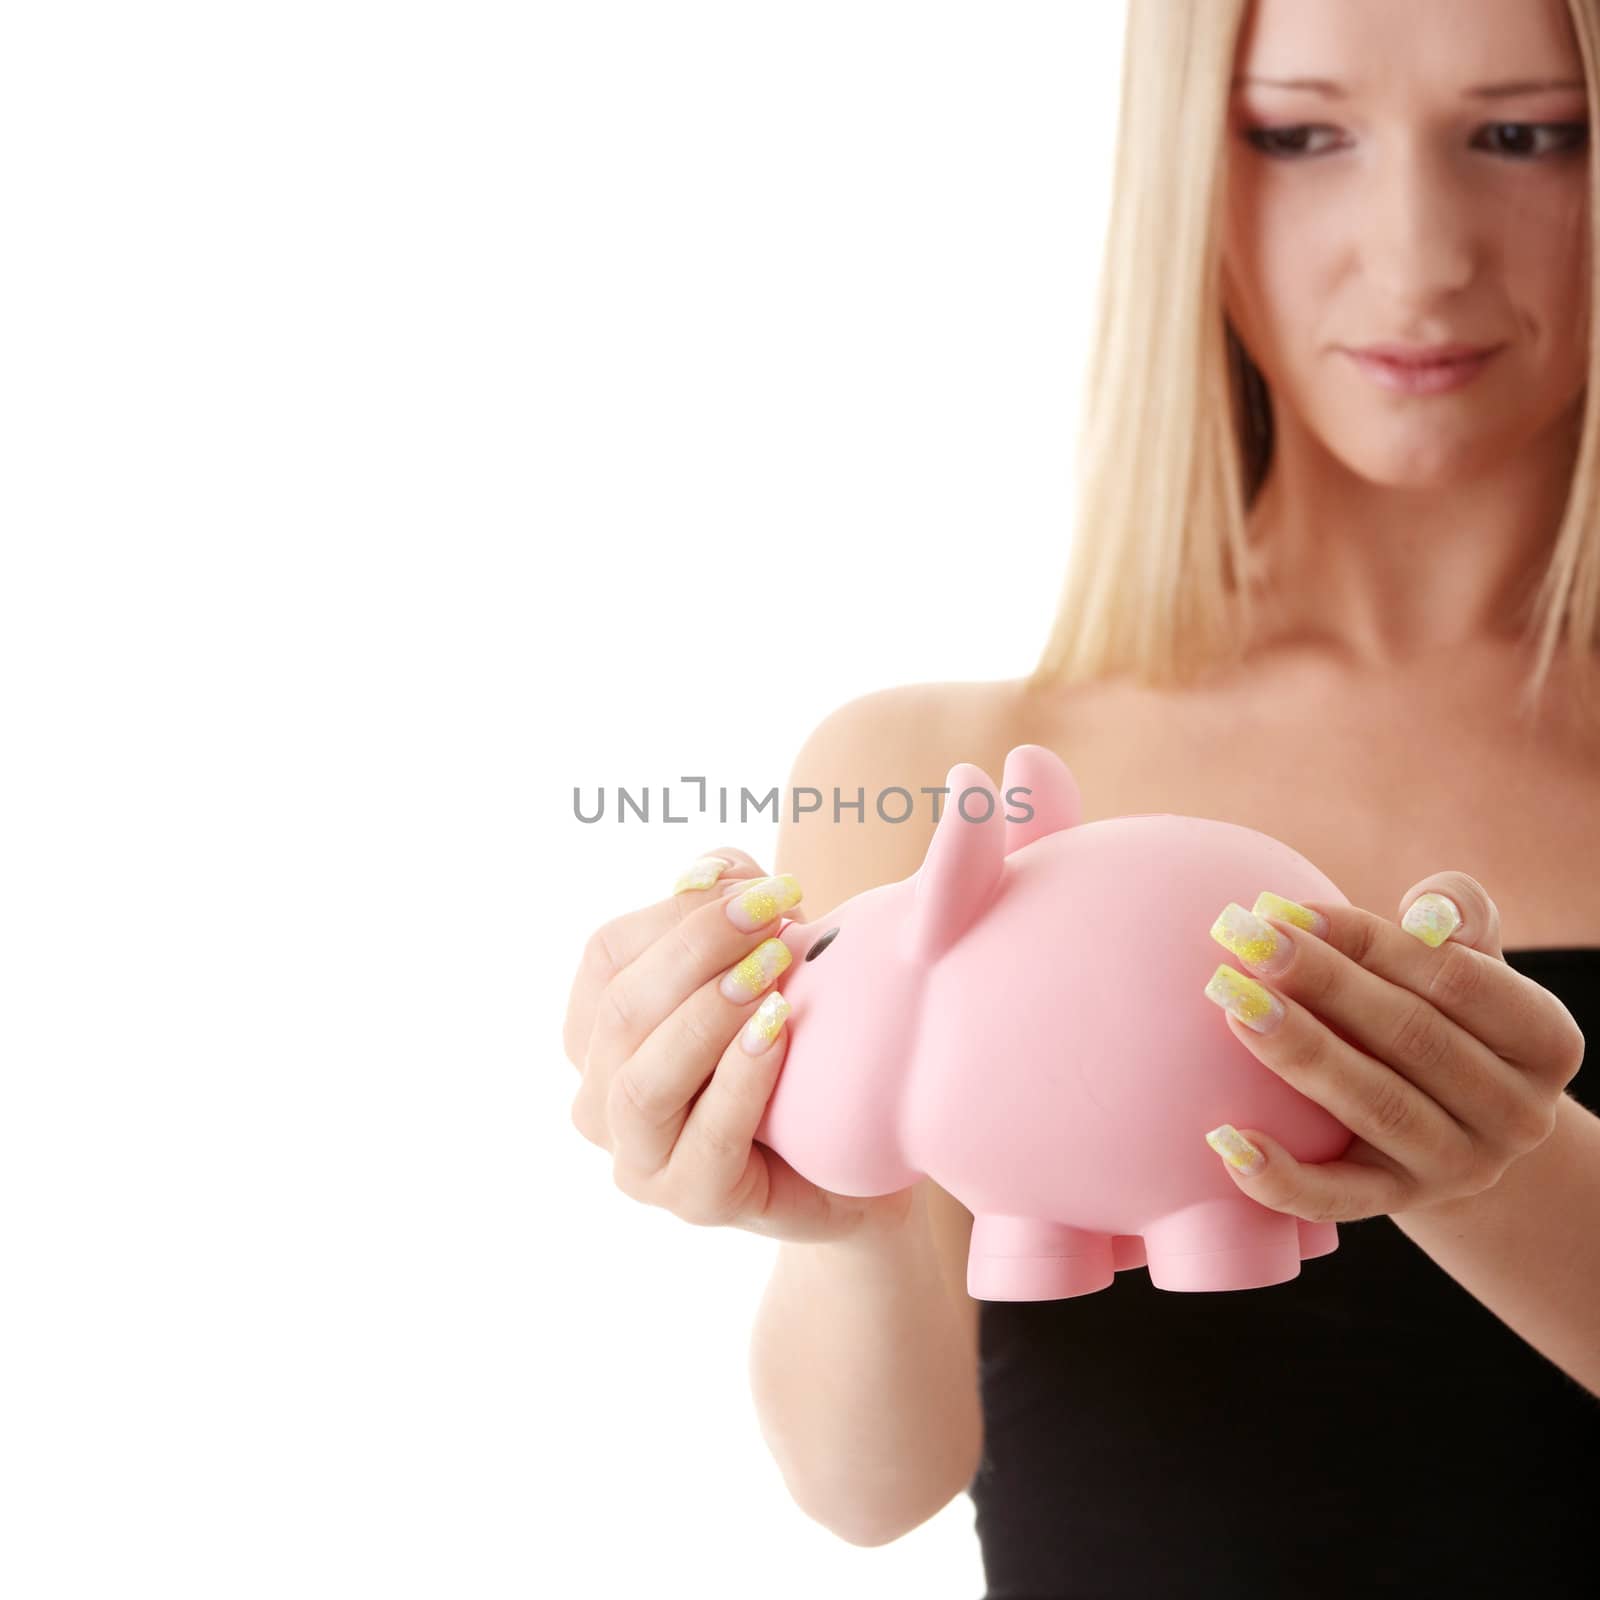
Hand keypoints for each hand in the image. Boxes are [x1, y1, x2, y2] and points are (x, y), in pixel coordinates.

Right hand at [563, 847, 918, 1243]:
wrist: (853, 1158)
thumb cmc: (796, 1050)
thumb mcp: (763, 964)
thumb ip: (729, 909)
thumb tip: (710, 870)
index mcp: (597, 1032)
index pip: (607, 954)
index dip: (679, 911)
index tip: (763, 887)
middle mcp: (599, 1097)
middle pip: (623, 1009)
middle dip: (698, 949)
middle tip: (774, 915)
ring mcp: (638, 1158)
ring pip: (643, 1079)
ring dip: (706, 1014)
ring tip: (772, 970)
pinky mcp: (692, 1200)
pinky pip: (707, 1137)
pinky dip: (740, 1077)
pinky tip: (780, 1028)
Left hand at [1197, 872, 1585, 1222]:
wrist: (1458, 1127)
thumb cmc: (1447, 1018)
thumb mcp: (1474, 967)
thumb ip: (1460, 918)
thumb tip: (1431, 908)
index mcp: (1545, 1040)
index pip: (1456, 978)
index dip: (1372, 941)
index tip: (1292, 911)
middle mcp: (1516, 1112)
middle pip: (1413, 1038)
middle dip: (1324, 984)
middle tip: (1248, 943)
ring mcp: (1459, 1167)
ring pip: (1377, 1106)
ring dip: (1301, 1054)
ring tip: (1234, 1005)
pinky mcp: (1399, 1204)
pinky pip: (1338, 1198)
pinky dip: (1281, 1178)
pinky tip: (1225, 1140)